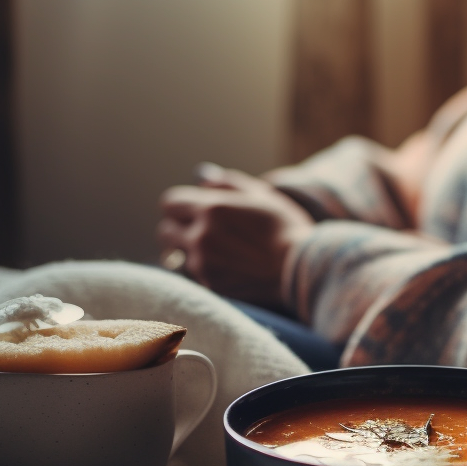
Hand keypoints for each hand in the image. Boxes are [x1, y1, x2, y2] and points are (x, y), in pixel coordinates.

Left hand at [157, 163, 314, 308]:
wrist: (301, 271)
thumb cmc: (287, 229)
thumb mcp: (261, 195)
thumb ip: (228, 183)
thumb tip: (204, 179)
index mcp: (211, 209)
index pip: (169, 203)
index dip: (180, 205)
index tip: (192, 208)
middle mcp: (201, 237)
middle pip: (165, 230)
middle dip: (178, 227)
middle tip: (198, 229)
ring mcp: (203, 265)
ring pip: (176, 256)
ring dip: (188, 251)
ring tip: (213, 251)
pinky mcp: (211, 287)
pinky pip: (193, 275)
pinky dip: (202, 270)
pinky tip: (225, 267)